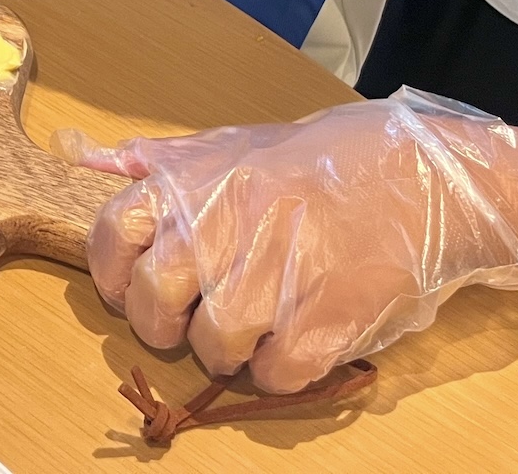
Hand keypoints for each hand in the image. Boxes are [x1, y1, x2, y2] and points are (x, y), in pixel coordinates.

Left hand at [59, 91, 517, 393]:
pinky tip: (302, 338)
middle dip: (168, 324)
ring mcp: (276, 273)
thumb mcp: (237, 143)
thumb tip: (89, 158)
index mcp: (196, 182)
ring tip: (262, 323)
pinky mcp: (327, 318)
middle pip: (153, 304)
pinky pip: (275, 374)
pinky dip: (284, 370)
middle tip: (202, 315)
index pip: (112, 236)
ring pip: (213, 347)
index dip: (116, 274)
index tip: (138, 288)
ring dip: (231, 350)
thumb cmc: (330, 159)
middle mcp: (225, 224)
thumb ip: (164, 161)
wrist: (427, 177)